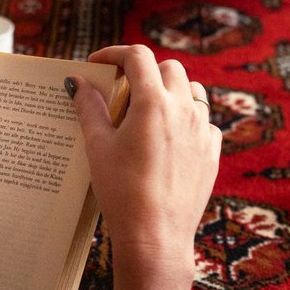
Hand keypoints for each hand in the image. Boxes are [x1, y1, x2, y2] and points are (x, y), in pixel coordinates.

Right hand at [71, 45, 219, 264]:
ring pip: (192, 91)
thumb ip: (88, 107)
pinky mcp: (212, 152)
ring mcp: (203, 131)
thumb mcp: (97, 146)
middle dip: (144, 72)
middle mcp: (184, 110)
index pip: (137, 57)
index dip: (115, 53)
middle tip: (122, 92)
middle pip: (169, 68)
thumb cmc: (121, 191)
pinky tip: (167, 140)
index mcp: (153, 103)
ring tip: (147, 113)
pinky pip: (204, 122)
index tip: (98, 64)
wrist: (155, 236)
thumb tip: (77, 82)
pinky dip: (186, 120)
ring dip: (170, 92)